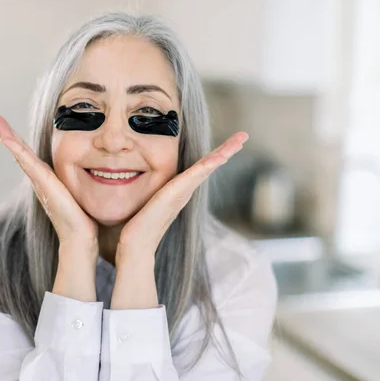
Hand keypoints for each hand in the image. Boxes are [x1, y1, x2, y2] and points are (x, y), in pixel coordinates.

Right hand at [0, 113, 98, 251]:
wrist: (82, 238)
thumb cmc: (87, 220)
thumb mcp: (88, 192)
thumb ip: (93, 180)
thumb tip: (111, 170)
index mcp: (50, 180)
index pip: (33, 156)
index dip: (21, 142)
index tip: (8, 127)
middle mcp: (41, 179)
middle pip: (21, 152)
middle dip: (6, 134)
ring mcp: (39, 180)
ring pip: (19, 152)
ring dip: (5, 135)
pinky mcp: (42, 182)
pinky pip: (26, 160)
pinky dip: (14, 146)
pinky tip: (5, 135)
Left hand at [117, 132, 248, 258]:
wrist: (136, 244)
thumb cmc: (138, 227)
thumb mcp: (146, 202)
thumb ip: (150, 194)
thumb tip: (140, 185)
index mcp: (179, 190)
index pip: (200, 167)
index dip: (215, 154)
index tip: (228, 143)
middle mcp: (184, 190)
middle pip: (209, 165)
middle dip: (227, 150)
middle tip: (243, 136)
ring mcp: (182, 192)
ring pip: (207, 166)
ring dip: (224, 152)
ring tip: (240, 139)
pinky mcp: (175, 193)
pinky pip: (196, 174)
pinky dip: (209, 164)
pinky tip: (221, 156)